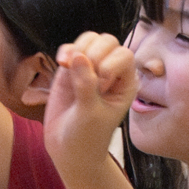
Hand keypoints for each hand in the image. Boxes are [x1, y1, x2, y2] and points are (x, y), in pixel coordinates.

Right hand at [45, 32, 137, 165]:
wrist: (68, 148)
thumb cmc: (87, 136)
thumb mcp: (90, 113)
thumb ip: (86, 85)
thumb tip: (78, 56)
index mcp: (126, 83)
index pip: (124, 55)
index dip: (109, 65)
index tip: (100, 88)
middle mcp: (112, 72)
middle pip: (107, 41)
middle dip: (93, 54)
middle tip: (84, 80)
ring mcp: (91, 69)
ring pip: (89, 40)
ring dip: (78, 49)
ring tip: (69, 68)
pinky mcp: (71, 70)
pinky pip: (71, 48)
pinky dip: (65, 51)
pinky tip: (62, 64)